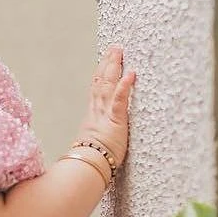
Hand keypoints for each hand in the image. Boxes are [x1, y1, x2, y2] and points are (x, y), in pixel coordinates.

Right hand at [76, 45, 135, 167]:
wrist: (86, 168)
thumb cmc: (91, 161)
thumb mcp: (94, 144)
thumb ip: (97, 136)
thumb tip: (95, 139)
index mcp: (93, 116)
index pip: (97, 89)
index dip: (101, 73)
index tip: (105, 59)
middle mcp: (98, 112)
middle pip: (102, 82)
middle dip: (108, 63)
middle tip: (115, 48)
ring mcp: (106, 115)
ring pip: (109, 86)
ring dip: (114, 67)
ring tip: (119, 53)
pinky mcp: (116, 122)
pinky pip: (120, 102)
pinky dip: (125, 87)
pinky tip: (130, 75)